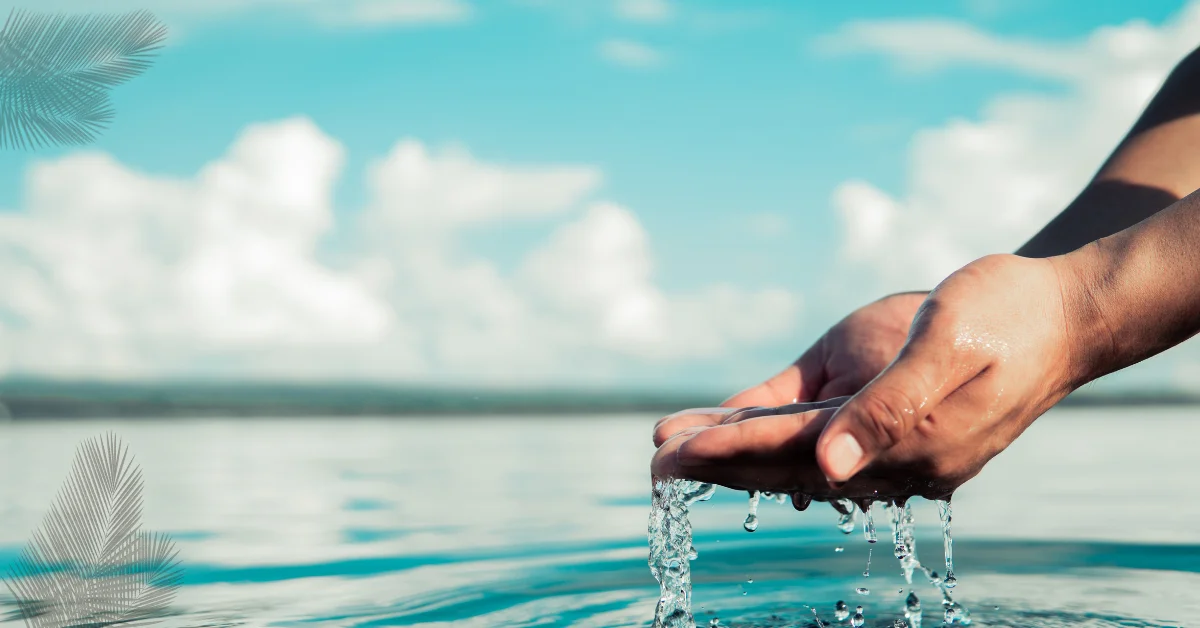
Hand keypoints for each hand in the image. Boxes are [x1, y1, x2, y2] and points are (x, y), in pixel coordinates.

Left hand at [654, 254, 1092, 500]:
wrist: (1061, 312)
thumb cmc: (1006, 312)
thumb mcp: (947, 344)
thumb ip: (890, 407)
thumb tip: (831, 469)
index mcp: (907, 441)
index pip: (799, 451)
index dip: (732, 451)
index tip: (674, 451)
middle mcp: (897, 458)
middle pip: (789, 465)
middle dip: (720, 463)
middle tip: (654, 462)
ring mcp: (897, 449)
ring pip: (800, 457)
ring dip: (737, 454)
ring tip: (674, 448)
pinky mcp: (895, 428)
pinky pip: (823, 437)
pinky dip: (773, 436)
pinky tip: (731, 432)